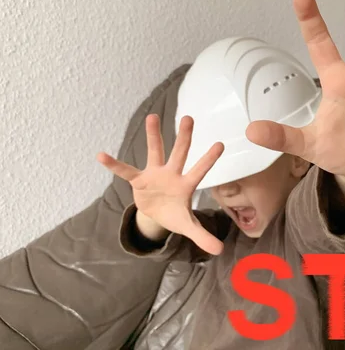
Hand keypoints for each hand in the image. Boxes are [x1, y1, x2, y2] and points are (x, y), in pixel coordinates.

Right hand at [97, 114, 224, 254]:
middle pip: (180, 153)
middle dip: (184, 137)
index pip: (200, 171)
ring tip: (153, 116)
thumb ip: (203, 236)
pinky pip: (126, 171)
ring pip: (155, 151)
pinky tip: (101, 156)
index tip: (220, 144)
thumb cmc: (175, 215)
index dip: (209, 159)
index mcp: (186, 185)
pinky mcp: (139, 180)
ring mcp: (155, 174)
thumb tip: (220, 251)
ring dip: (154, 135)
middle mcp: (172, 174)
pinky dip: (114, 165)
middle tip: (189, 117)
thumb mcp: (188, 227)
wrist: (157, 214)